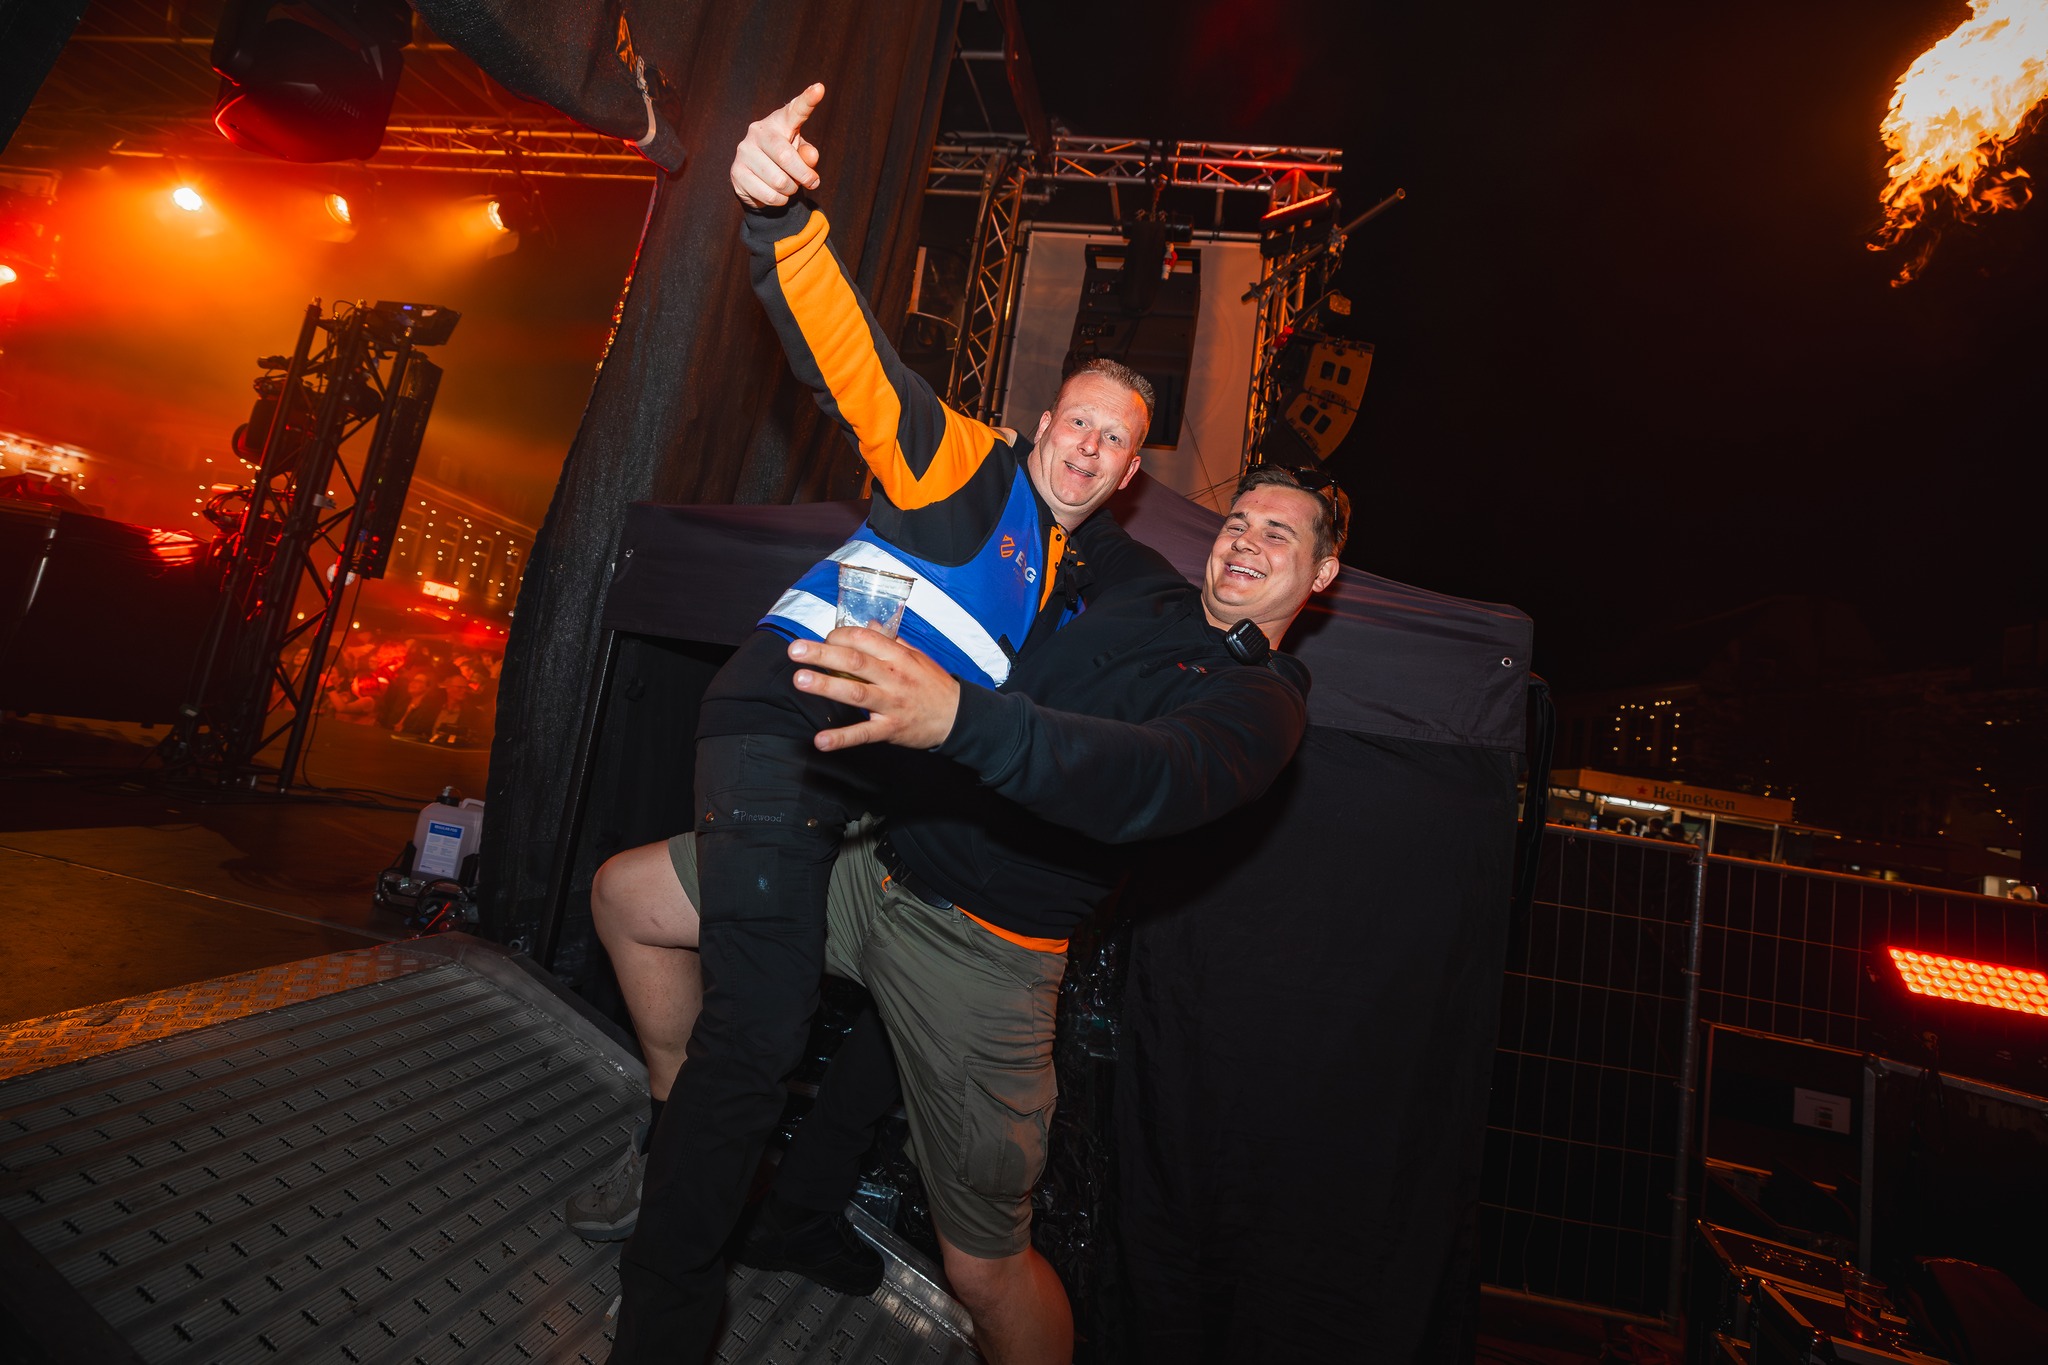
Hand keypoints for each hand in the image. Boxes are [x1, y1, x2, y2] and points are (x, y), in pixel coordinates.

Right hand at [731, 82, 824, 207]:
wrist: (758, 181)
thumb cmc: (784, 162)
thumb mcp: (800, 155)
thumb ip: (807, 154)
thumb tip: (810, 157)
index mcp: (778, 122)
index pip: (795, 111)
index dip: (808, 100)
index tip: (819, 89)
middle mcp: (757, 131)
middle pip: (786, 157)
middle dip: (803, 176)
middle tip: (811, 182)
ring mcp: (743, 151)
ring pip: (778, 181)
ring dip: (791, 190)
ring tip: (789, 186)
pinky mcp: (736, 173)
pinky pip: (768, 195)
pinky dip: (779, 200)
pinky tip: (776, 194)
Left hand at [789, 627, 960, 751]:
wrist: (958, 716)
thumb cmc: (933, 684)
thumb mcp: (916, 656)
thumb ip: (891, 640)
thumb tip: (869, 623)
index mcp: (897, 655)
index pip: (863, 638)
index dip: (838, 636)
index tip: (824, 639)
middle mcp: (892, 676)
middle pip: (854, 661)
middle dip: (822, 654)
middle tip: (795, 650)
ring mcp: (891, 703)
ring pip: (855, 692)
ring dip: (826, 686)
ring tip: (800, 680)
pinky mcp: (891, 729)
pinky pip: (863, 733)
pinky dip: (841, 738)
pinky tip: (820, 740)